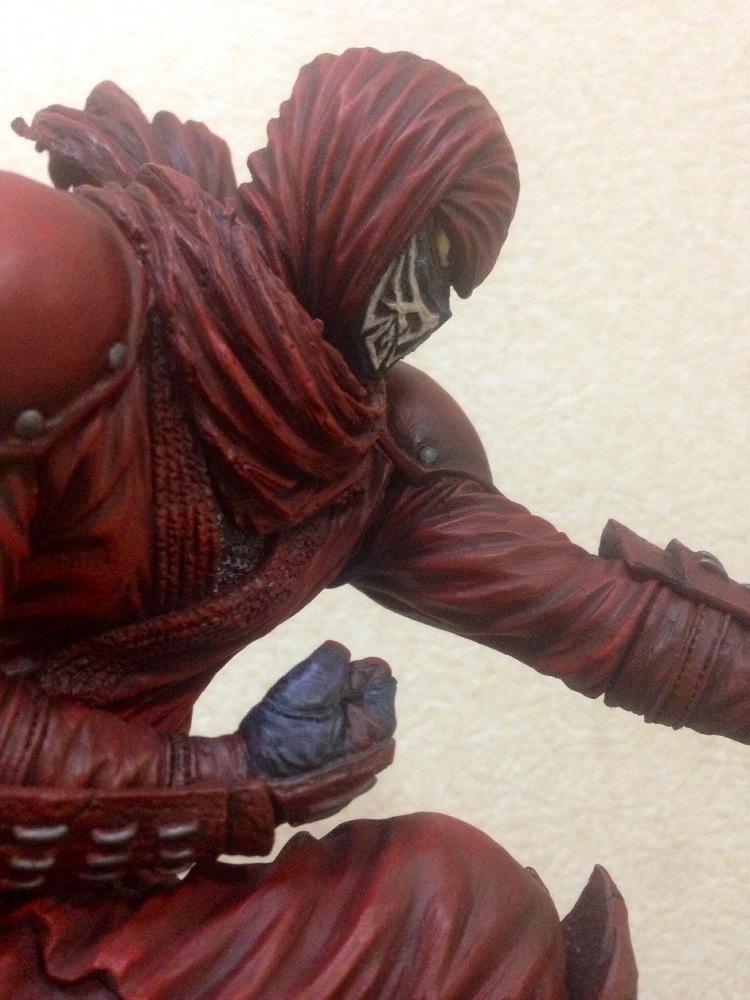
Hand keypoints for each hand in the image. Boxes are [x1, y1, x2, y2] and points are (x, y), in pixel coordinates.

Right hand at [239, 642, 395, 824]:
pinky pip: (336, 744)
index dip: (346, 672)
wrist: (249, 783)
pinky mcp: (339, 785)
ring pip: (348, 720)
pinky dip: (323, 739)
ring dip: (329, 716)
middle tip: (309, 708)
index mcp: (378, 725)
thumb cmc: (280, 733)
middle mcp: (378, 751)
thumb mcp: (309, 681)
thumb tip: (345, 657)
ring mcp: (360, 772)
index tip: (322, 688)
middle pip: (364, 697)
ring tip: (300, 728)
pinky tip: (300, 747)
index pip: (378, 673)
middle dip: (340, 693)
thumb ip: (336, 660)